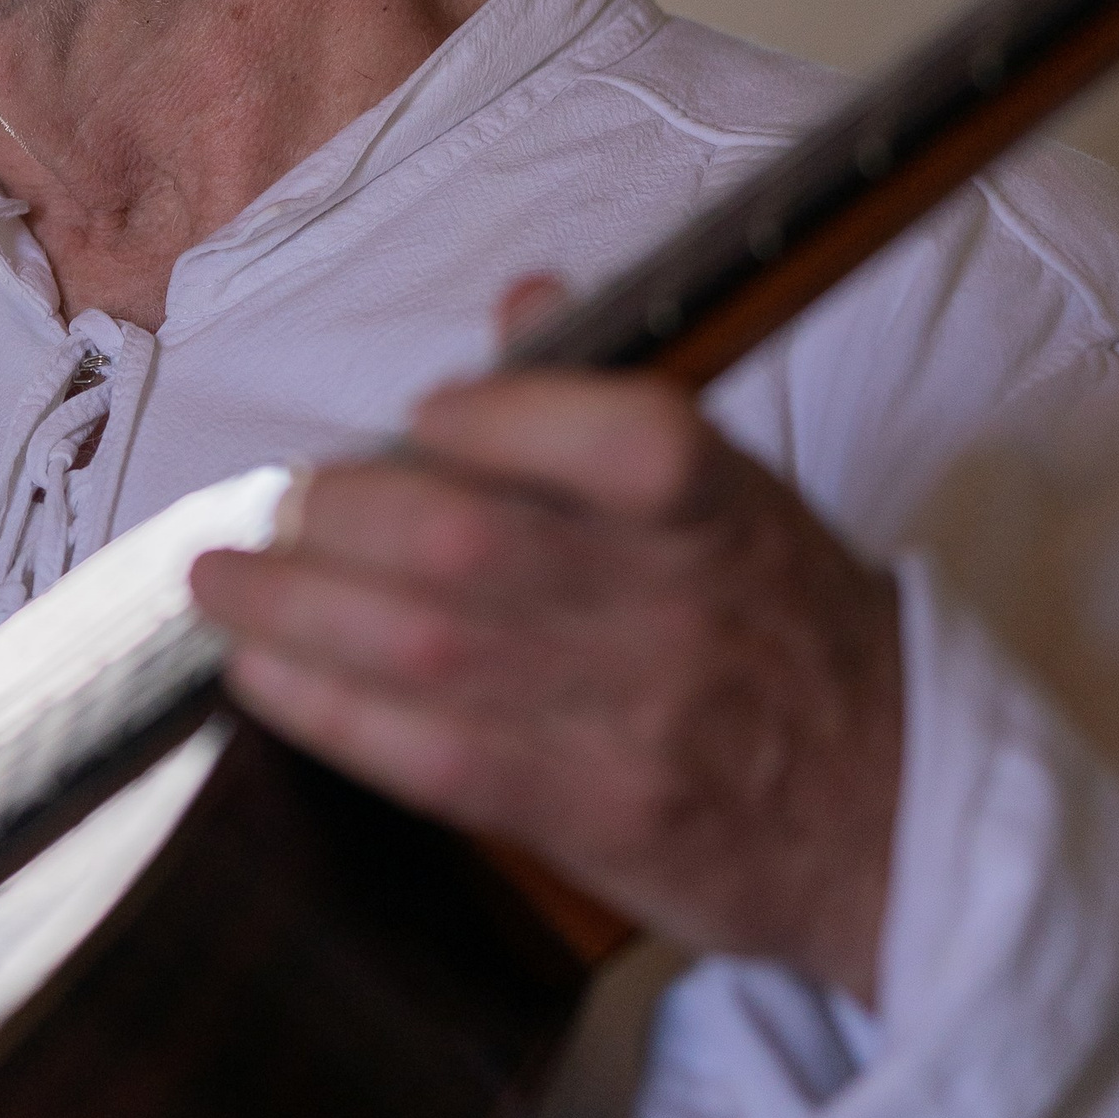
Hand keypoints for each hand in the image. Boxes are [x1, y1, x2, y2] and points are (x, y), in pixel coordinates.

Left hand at [190, 285, 904, 1000]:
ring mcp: (630, 718)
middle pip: (477, 542)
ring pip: (426, 647)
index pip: (624, 434)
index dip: (504, 413)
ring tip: (222, 579)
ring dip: (295, 605)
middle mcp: (677, 607)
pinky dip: (325, 707)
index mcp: (725, 507)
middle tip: (284, 502)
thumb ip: (621, 399)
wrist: (896, 822)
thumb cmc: (790, 632)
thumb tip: (525, 294)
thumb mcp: (743, 498)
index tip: (427, 412)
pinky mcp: (585, 813)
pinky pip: (427, 754)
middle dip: (344, 513)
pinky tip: (260, 674)